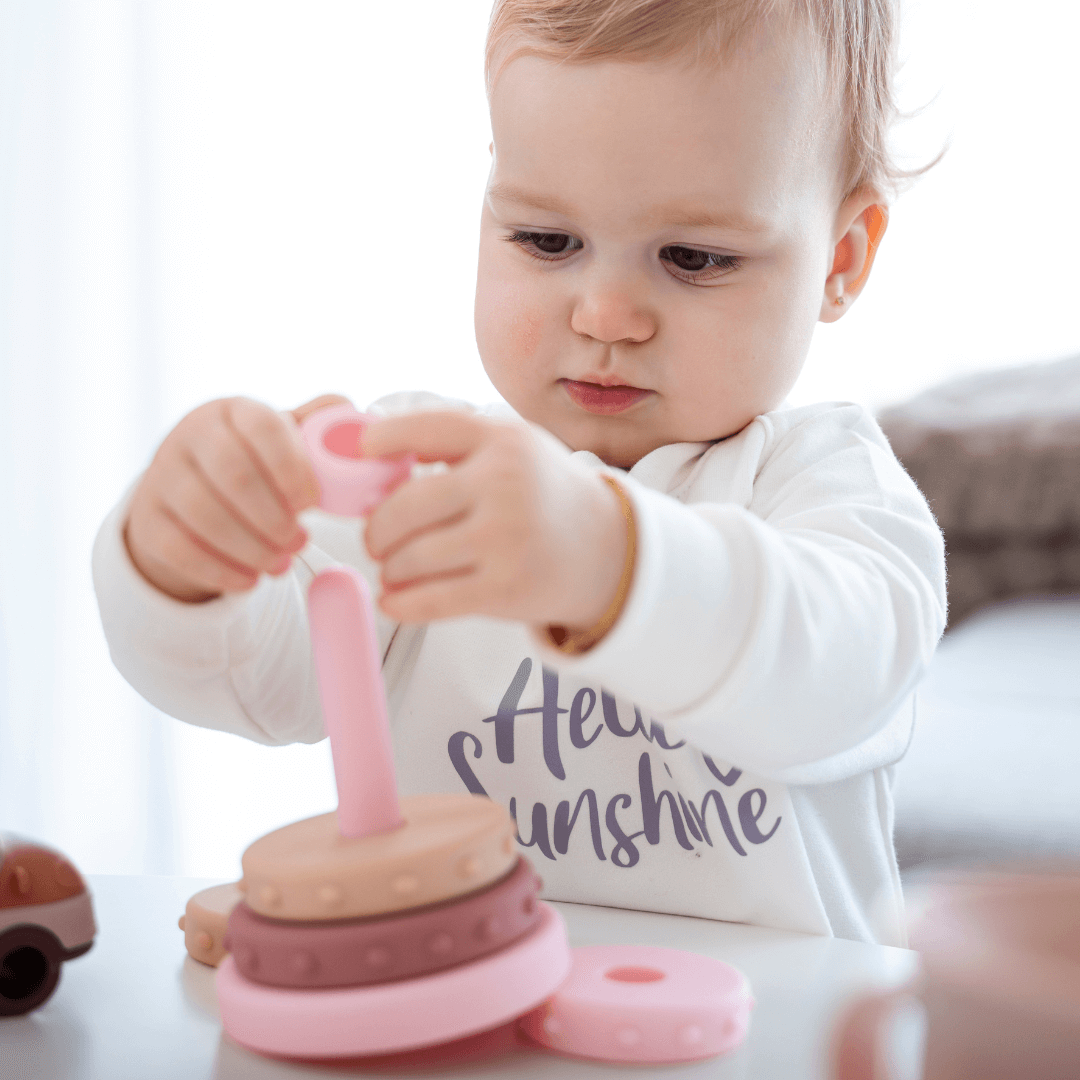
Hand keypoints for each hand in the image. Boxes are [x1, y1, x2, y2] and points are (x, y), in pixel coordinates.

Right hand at [124, 394, 349, 601]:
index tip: (312, 502)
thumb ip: (320, 429)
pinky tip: (250, 580)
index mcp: (233, 411)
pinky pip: (179, 549)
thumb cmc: (255, 466)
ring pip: (204, 515)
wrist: (188, 498)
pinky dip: (220, 570)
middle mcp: (190, 436)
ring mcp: (161, 477)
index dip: (292, 467)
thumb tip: (353, 414)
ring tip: (281, 563)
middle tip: (301, 540)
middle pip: (233, 474)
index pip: (262, 426)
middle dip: (274, 516)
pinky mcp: (146, 521)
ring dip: (251, 547)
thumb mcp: (284, 441)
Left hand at [360, 411, 627, 631]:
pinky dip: (401, 602)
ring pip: (411, 557)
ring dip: (390, 566)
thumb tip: (375, 448)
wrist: (608, 550)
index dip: (383, 439)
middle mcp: (504, 483)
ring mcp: (505, 538)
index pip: (426, 428)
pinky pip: (430, 600)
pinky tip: (393, 599)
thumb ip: (455, 441)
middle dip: (377, 528)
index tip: (361, 452)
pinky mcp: (504, 588)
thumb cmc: (546, 495)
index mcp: (503, 441)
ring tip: (393, 567)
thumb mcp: (515, 447)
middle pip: (405, 505)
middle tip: (375, 538)